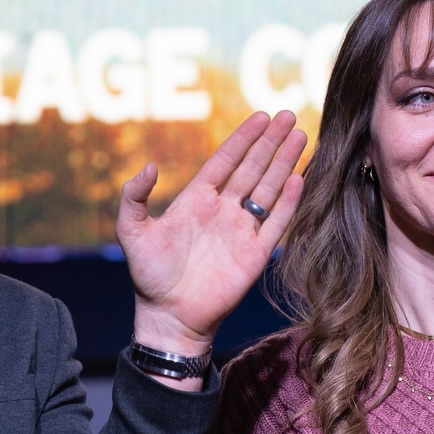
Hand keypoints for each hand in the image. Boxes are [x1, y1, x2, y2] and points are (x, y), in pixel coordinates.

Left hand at [119, 111, 306, 362]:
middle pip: (252, 168)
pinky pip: (276, 223)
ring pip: (268, 189)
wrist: (169, 317)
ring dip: (284, 163)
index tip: (261, 117)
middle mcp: (223, 211)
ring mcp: (241, 231)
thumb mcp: (131, 233)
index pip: (225, 161)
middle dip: (271, 142)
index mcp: (196, 201)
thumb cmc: (148, 277)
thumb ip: (133, 197)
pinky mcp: (255, 255)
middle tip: (288, 116)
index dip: (243, 139)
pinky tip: (298, 178)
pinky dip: (288, 202)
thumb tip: (148, 165)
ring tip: (301, 136)